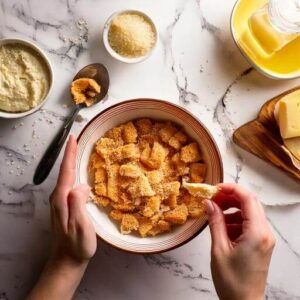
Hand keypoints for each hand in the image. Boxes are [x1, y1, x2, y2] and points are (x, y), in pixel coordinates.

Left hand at [49, 135, 95, 263]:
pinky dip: (73, 172)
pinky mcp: (64, 205)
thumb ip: (77, 205)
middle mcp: (58, 197)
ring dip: (71, 161)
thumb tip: (81, 185)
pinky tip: (78, 171)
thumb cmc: (76, 246)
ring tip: (77, 149)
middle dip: (69, 153)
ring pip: (66, 176)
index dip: (69, 154)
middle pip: (64, 171)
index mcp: (62, 199)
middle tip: (76, 138)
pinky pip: (69, 183)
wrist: (67, 260)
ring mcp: (60, 201)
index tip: (72, 138)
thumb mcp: (80, 227)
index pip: (66, 171)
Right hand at [204, 183, 274, 299]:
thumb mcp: (219, 249)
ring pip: (249, 212)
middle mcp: (265, 233)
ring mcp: (264, 238)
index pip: (248, 199)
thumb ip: (215, 222)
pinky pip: (248, 224)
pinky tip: (222, 227)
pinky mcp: (261, 243)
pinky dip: (235, 220)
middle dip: (230, 198)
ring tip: (214, 214)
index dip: (232, 189)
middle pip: (250, 203)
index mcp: (257, 233)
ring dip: (231, 209)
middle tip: (213, 199)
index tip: (216, 188)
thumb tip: (209, 203)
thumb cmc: (232, 281)